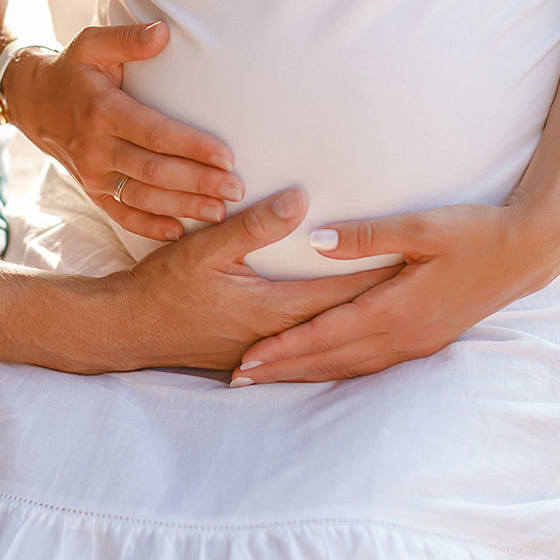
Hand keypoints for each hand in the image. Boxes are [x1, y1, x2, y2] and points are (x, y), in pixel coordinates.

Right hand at [3, 22, 241, 241]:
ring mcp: (91, 173)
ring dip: (181, 207)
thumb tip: (164, 32)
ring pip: (141, 197)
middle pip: (153, 171)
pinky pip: (120, 214)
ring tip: (220, 212)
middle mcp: (95, 147)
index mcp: (101, 110)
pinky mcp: (91, 189)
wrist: (34, 102)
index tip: (227, 155)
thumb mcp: (92, 44)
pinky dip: (147, 227)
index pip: (153, 133)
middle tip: (236, 189)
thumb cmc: (74, 69)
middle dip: (197, 182)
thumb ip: (127, 38)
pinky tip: (178, 231)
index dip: (190, 146)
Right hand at [101, 189, 396, 372]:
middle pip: (349, 321)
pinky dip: (341, 349)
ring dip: (369, 330)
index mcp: (276, 309)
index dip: (384, 275)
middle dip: (388, 303)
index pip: (345, 291)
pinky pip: (314, 357)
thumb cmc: (163, 288)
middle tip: (430, 283)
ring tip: (404, 313)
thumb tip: (301, 199)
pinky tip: (353, 344)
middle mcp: (282, 337)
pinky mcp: (259, 359)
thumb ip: (254, 225)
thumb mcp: (205, 247)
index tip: (423, 259)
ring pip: (336, 346)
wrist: (128, 330)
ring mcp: (271, 353)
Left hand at [229, 202, 559, 383]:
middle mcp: (404, 334)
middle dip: (283, 370)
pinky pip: (371, 365)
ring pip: (350, 367)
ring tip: (266, 381)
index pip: (325, 335)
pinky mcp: (427, 341)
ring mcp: (417, 342)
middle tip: (238, 380)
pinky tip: (320, 372)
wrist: (528, 252)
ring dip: (307, 375)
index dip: (283, 349)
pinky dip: (339, 371)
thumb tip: (316, 240)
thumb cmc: (474, 232)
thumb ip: (367, 235)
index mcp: (395, 308)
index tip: (245, 359)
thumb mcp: (421, 227)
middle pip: (330, 360)